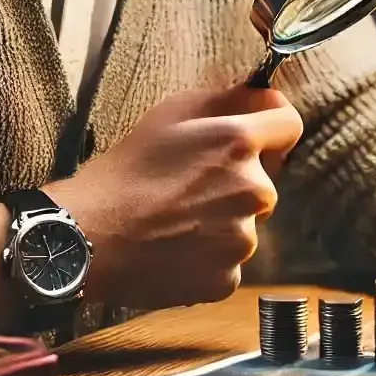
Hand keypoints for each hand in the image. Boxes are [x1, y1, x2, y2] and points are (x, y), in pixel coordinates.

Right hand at [45, 85, 302, 309]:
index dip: (271, 124)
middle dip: (238, 179)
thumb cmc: (123, 172)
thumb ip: (225, 100)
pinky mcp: (227, 279)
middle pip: (265, 179)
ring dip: (223, 220)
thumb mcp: (169, 114)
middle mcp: (254, 191)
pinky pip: (229, 260)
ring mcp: (243, 240)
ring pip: (246, 223)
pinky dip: (208, 256)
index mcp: (240, 144)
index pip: (289, 124)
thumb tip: (261, 96)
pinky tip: (174, 249)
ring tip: (176, 221)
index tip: (254, 131)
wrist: (87, 239)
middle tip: (190, 185)